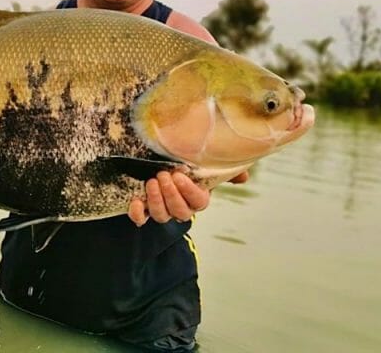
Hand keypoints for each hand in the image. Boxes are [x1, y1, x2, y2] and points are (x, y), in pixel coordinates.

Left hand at [127, 170, 248, 225]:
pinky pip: (140, 219)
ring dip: (157, 200)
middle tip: (164, 175)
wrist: (160, 161)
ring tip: (152, 181)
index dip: (189, 192)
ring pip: (162, 216)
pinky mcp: (143, 209)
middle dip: (172, 195)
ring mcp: (161, 210)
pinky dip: (137, 213)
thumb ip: (225, 170)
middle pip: (180, 213)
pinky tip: (136, 200)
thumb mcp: (205, 163)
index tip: (180, 175)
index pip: (198, 203)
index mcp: (197, 198)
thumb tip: (243, 177)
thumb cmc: (187, 163)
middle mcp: (180, 208)